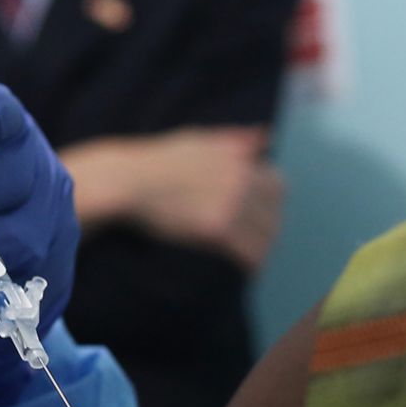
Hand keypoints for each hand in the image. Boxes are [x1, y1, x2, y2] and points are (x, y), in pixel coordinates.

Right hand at [66, 127, 284, 270]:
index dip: (271, 205)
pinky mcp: (216, 229)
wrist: (127, 181)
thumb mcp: (198, 140)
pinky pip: (249, 252)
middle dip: (268, 230)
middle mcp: (241, 179)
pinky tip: (246, 270)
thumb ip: (234, 139)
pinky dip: (251, 263)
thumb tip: (268, 136)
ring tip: (251, 259)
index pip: (278, 186)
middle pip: (274, 212)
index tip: (260, 218)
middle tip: (257, 244)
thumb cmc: (157, 160)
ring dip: (262, 249)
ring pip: (265, 235)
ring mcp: (230, 203)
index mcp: (239, 159)